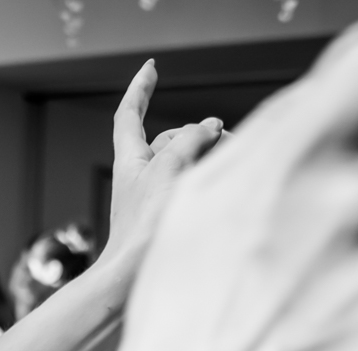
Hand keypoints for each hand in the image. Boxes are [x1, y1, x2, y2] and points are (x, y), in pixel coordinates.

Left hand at [100, 62, 225, 270]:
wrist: (135, 276)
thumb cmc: (144, 226)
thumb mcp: (169, 167)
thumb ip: (191, 139)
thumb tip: (211, 126)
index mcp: (130, 159)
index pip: (131, 113)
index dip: (141, 88)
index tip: (152, 68)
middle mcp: (140, 175)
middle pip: (170, 138)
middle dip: (196, 132)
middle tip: (225, 138)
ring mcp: (155, 197)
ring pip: (185, 163)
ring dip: (206, 157)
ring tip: (227, 164)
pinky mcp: (168, 216)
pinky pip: (190, 186)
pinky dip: (206, 179)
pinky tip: (223, 184)